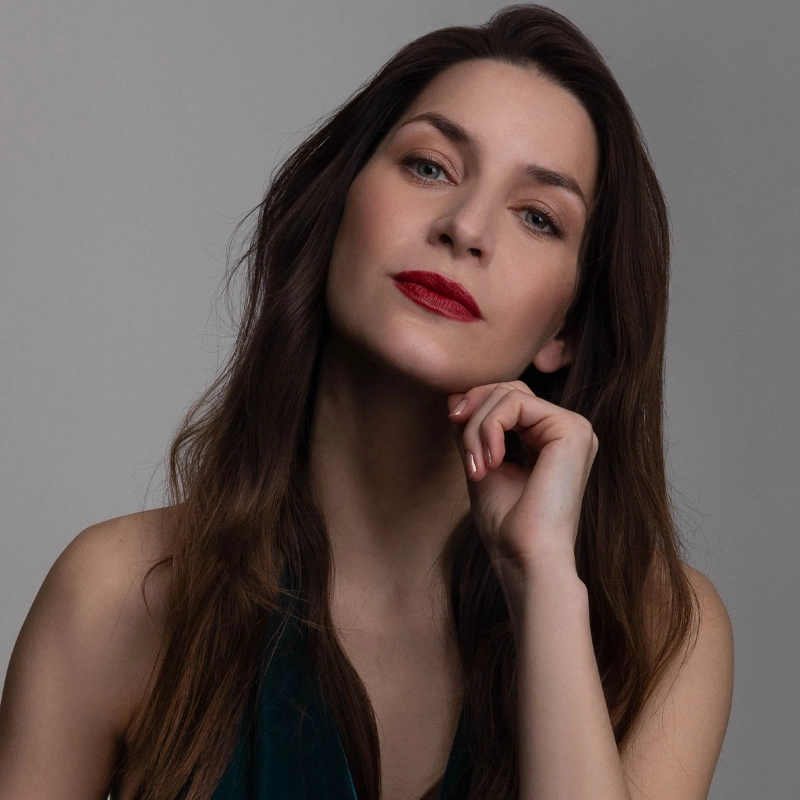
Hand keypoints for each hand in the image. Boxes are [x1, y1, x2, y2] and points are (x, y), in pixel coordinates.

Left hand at [447, 380, 597, 573]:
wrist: (526, 558)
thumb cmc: (507, 525)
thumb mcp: (481, 464)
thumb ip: (472, 430)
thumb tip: (454, 396)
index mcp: (551, 438)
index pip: (508, 398)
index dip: (475, 406)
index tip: (453, 426)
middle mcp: (567, 429)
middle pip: (508, 389)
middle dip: (473, 413)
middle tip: (466, 455)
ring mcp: (574, 428)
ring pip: (508, 394)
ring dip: (477, 428)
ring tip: (477, 466)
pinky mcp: (572, 430)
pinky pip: (515, 403)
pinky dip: (489, 428)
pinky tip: (491, 462)